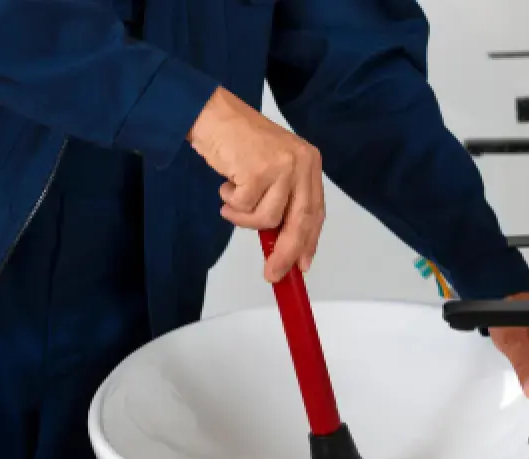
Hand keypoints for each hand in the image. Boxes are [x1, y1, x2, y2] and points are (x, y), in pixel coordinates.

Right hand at [188, 87, 325, 282]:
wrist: (212, 115)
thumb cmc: (238, 141)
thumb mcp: (272, 168)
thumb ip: (282, 200)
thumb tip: (284, 245)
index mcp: (309, 162)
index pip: (316, 211)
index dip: (309, 241)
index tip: (303, 264)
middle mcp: (301, 163)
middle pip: (299, 222)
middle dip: (285, 252)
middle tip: (273, 273)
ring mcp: (281, 166)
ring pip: (267, 219)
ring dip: (244, 217)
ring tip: (232, 199)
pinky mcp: (257, 171)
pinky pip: (244, 208)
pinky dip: (231, 204)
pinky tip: (227, 185)